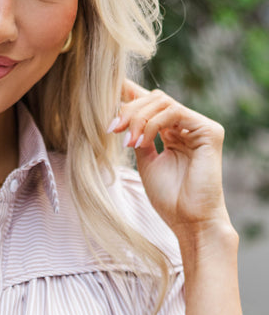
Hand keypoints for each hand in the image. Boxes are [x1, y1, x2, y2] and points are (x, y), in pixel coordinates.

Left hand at [108, 79, 230, 240]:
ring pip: (163, 102)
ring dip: (138, 118)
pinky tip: (141, 142)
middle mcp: (188, 126)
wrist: (189, 220)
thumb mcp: (146, 162)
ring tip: (127, 141)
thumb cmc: (169, 198)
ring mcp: (200, 127)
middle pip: (155, 99)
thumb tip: (122, 116)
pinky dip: (153, 124)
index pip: (152, 104)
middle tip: (112, 128)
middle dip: (130, 110)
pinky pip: (175, 113)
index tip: (105, 94)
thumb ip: (139, 138)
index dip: (130, 95)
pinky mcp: (209, 131)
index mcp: (175, 132)